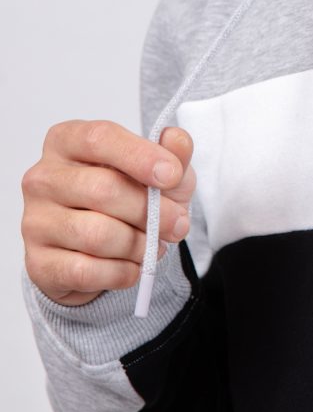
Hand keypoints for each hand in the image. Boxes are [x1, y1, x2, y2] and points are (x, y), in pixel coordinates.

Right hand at [21, 120, 194, 305]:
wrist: (97, 251)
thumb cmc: (125, 197)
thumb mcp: (156, 171)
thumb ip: (171, 153)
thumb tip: (178, 140)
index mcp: (67, 140)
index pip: (100, 138)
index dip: (141, 156)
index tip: (173, 175)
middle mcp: (44, 178)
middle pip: (102, 189)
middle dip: (151, 211)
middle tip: (178, 224)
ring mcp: (35, 221)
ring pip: (97, 234)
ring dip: (138, 245)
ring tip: (153, 246)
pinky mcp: (39, 263)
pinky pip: (87, 270)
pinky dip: (121, 272)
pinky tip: (132, 267)